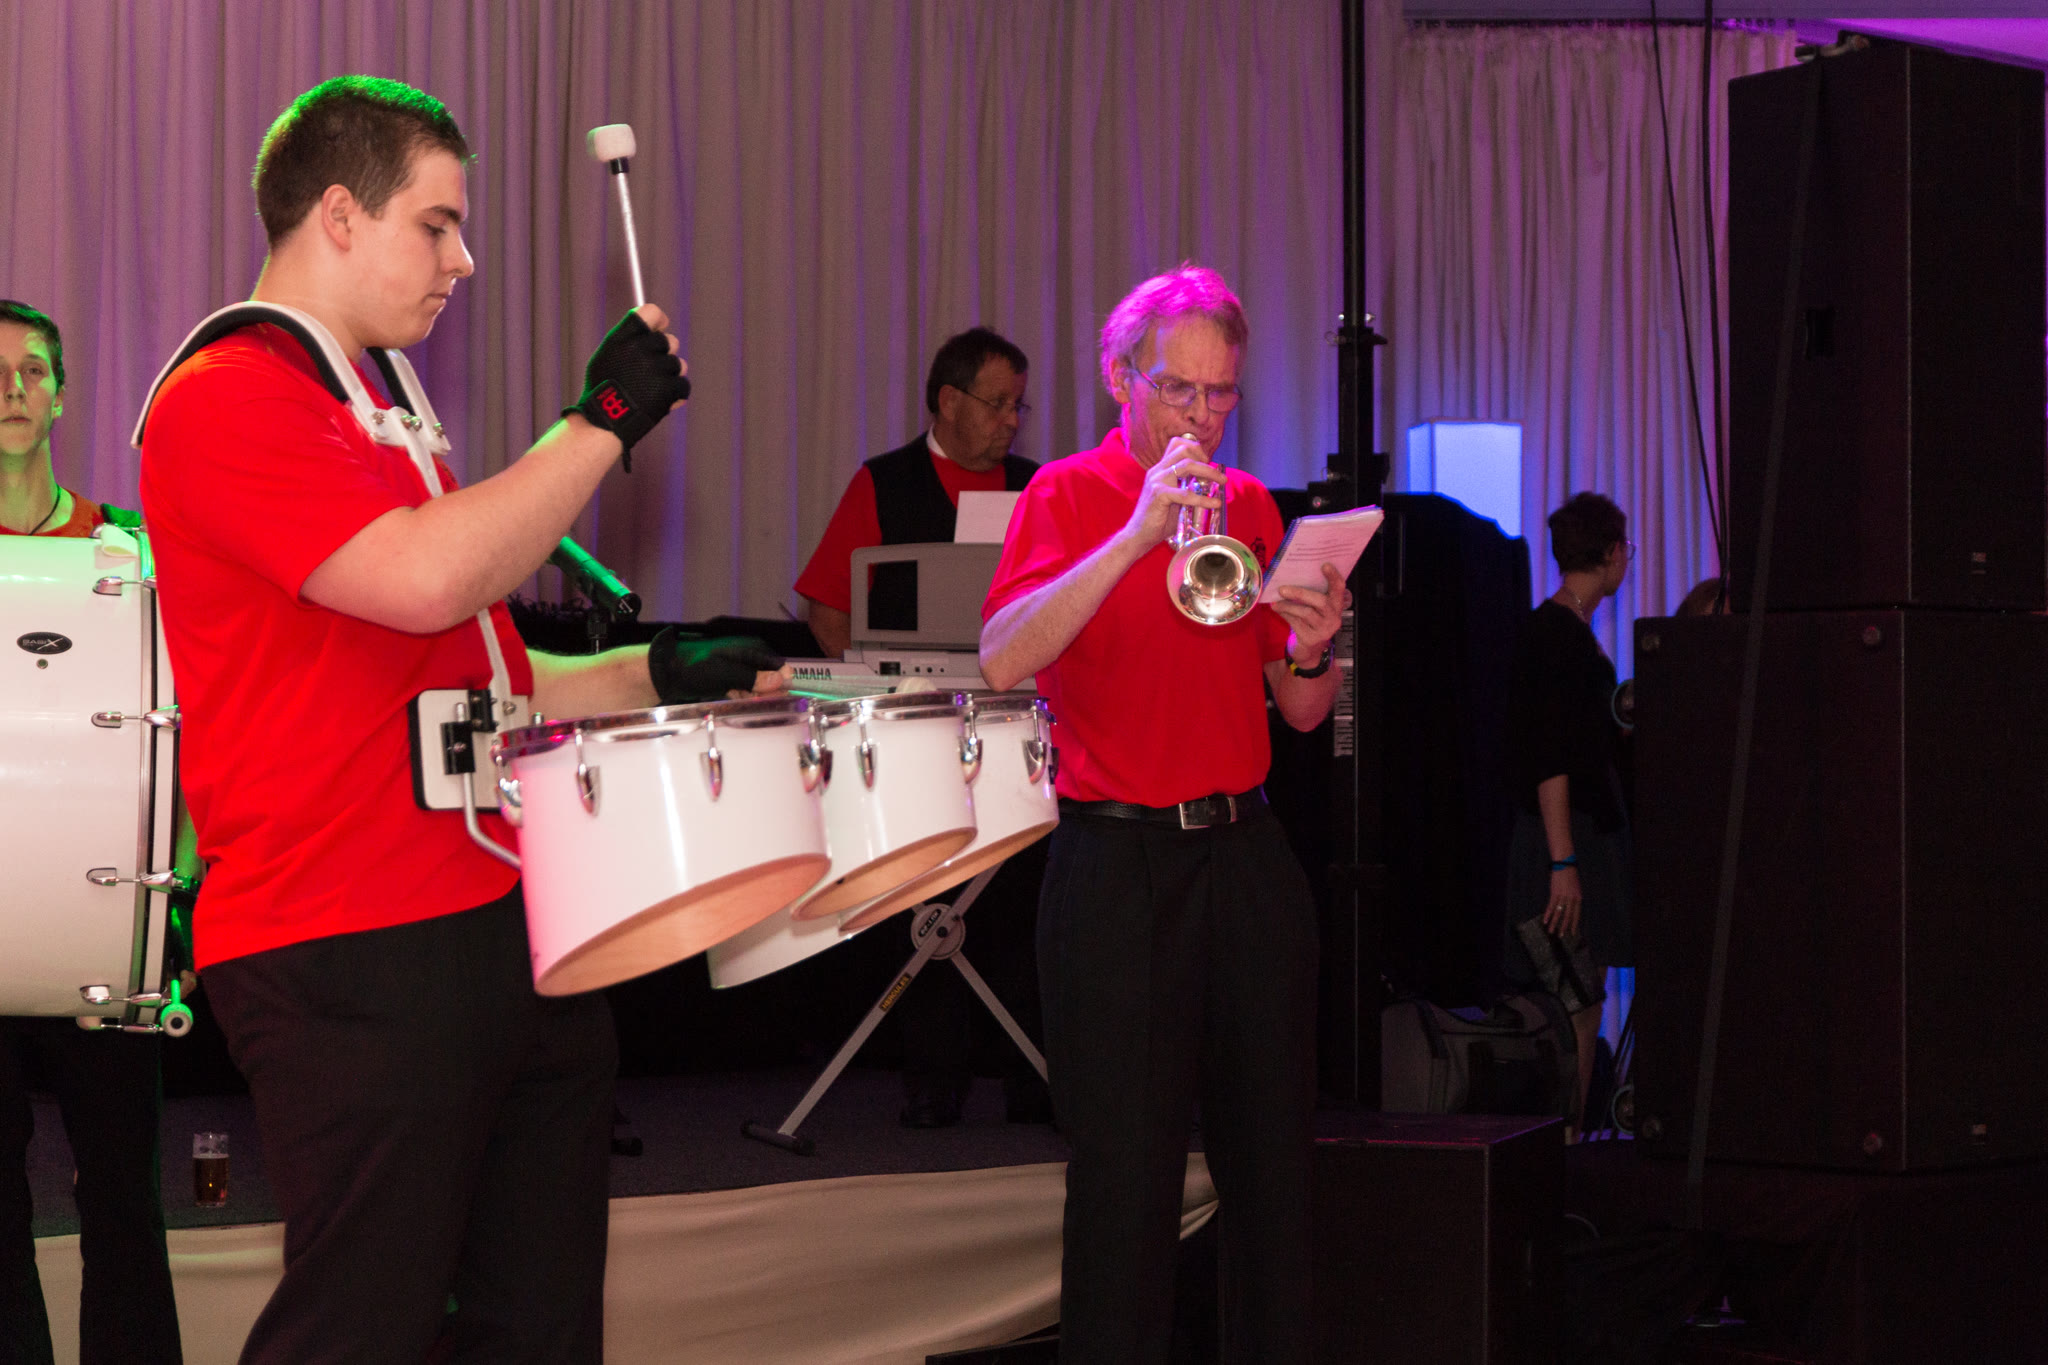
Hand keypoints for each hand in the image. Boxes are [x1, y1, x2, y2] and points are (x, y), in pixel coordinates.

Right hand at [564, 305, 691, 462]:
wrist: (606, 421)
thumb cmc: (603, 389)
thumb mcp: (607, 356)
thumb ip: (630, 339)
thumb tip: (657, 324)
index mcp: (623, 337)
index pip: (652, 312)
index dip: (659, 320)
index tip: (661, 327)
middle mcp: (641, 348)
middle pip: (669, 341)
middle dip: (663, 355)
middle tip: (649, 371)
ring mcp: (657, 368)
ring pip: (678, 364)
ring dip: (669, 376)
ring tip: (651, 390)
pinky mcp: (669, 388)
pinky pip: (683, 384)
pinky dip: (675, 395)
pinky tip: (661, 401)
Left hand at [647, 629, 784, 704]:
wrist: (667, 672)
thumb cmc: (695, 667)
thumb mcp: (726, 673)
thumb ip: (754, 677)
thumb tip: (781, 680)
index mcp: (750, 650)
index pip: (779, 667)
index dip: (780, 684)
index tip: (775, 697)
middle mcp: (749, 659)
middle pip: (770, 680)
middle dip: (764, 693)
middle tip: (748, 697)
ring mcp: (739, 671)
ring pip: (758, 689)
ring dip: (752, 697)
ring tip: (734, 695)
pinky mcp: (731, 681)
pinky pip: (745, 692)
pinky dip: (741, 698)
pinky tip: (730, 697)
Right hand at [1121, 434, 1222, 548]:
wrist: (1139, 535)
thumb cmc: (1158, 519)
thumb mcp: (1174, 498)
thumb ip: (1186, 488)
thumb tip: (1210, 487)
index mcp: (1160, 469)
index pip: (1177, 443)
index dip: (1196, 448)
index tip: (1208, 462)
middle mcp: (1158, 470)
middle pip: (1184, 449)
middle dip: (1205, 458)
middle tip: (1217, 474)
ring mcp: (1157, 481)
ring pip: (1187, 464)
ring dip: (1209, 472)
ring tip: (1222, 482)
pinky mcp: (1159, 494)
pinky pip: (1186, 493)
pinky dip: (1203, 499)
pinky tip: (1214, 503)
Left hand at [1275, 562, 1349, 665]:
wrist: (1310, 650)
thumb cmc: (1311, 622)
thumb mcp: (1316, 608)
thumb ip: (1312, 593)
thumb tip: (1290, 575)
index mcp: (1337, 605)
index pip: (1340, 588)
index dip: (1334, 577)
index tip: (1325, 565)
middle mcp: (1334, 617)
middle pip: (1321, 601)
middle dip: (1301, 593)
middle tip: (1282, 589)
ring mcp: (1324, 629)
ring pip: (1306, 613)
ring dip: (1288, 606)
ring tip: (1276, 601)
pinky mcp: (1312, 639)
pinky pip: (1296, 623)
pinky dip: (1285, 614)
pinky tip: (1276, 608)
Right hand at [1543, 865, 1582, 938]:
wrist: (1565, 865)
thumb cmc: (1570, 876)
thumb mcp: (1576, 888)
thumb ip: (1574, 898)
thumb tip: (1570, 908)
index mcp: (1578, 898)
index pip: (1576, 914)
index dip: (1574, 924)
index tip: (1572, 932)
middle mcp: (1572, 899)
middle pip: (1568, 916)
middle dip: (1564, 927)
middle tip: (1561, 936)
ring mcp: (1563, 896)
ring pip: (1559, 913)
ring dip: (1554, 923)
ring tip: (1551, 931)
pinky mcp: (1555, 893)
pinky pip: (1551, 906)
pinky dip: (1548, 914)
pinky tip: (1545, 920)